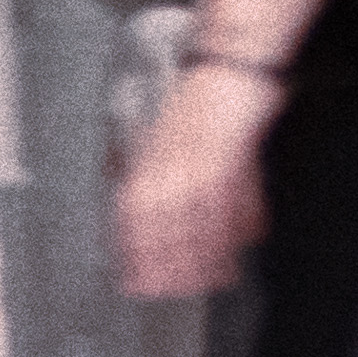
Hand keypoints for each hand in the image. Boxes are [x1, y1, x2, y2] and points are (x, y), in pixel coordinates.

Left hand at [116, 63, 273, 301]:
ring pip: (202, 221)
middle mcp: (174, 163)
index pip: (132, 216)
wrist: (228, 61)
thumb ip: (132, 159)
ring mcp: (207, 162)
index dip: (132, 253)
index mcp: (149, 157)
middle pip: (165, 227)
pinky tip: (242, 247)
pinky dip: (240, 228)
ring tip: (206, 284)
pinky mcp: (239, 158)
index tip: (131, 281)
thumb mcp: (149, 125)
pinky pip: (238, 202)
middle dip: (165, 266)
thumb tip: (115, 188)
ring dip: (203, 258)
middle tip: (166, 295)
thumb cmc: (191, 95)